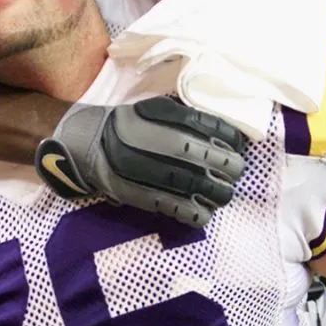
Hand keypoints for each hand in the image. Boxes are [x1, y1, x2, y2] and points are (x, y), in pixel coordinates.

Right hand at [36, 97, 247, 227]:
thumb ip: (187, 117)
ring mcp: (141, 167)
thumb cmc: (130, 125)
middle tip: (237, 171)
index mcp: (157, 115)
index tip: (239, 145)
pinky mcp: (134, 192)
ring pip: (185, 182)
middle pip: (195, 154)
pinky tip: (205, 215)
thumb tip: (226, 134)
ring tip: (225, 195)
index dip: (225, 136)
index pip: (200, 123)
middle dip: (224, 165)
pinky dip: (190, 213)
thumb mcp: (156, 110)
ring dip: (213, 192)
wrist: (86, 143)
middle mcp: (149, 139)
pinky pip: (168, 205)